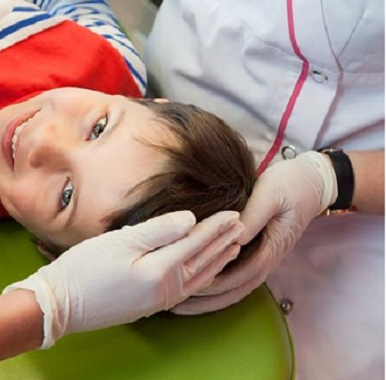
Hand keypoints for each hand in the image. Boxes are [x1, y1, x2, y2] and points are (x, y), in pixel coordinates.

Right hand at [5, 210, 243, 347]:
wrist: (59, 304)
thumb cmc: (84, 269)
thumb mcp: (119, 242)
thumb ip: (158, 231)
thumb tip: (191, 220)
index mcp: (160, 271)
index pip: (196, 243)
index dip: (216, 228)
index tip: (235, 213)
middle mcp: (165, 290)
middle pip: (202, 262)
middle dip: (222, 243)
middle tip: (242, 227)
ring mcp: (157, 301)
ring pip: (197, 279)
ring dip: (216, 262)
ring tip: (231, 249)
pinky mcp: (147, 306)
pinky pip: (186, 290)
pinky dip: (200, 277)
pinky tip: (200, 273)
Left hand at [172, 152, 336, 314]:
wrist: (311, 181)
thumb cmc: (290, 184)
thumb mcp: (270, 193)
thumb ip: (253, 215)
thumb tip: (234, 237)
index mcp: (272, 247)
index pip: (242, 275)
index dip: (216, 284)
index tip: (189, 289)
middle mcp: (267, 258)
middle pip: (236, 290)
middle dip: (206, 301)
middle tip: (175, 306)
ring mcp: (262, 257)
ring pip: (235, 287)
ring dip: (209, 298)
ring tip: (180, 304)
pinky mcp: (255, 251)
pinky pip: (235, 275)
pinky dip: (216, 284)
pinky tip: (195, 285)